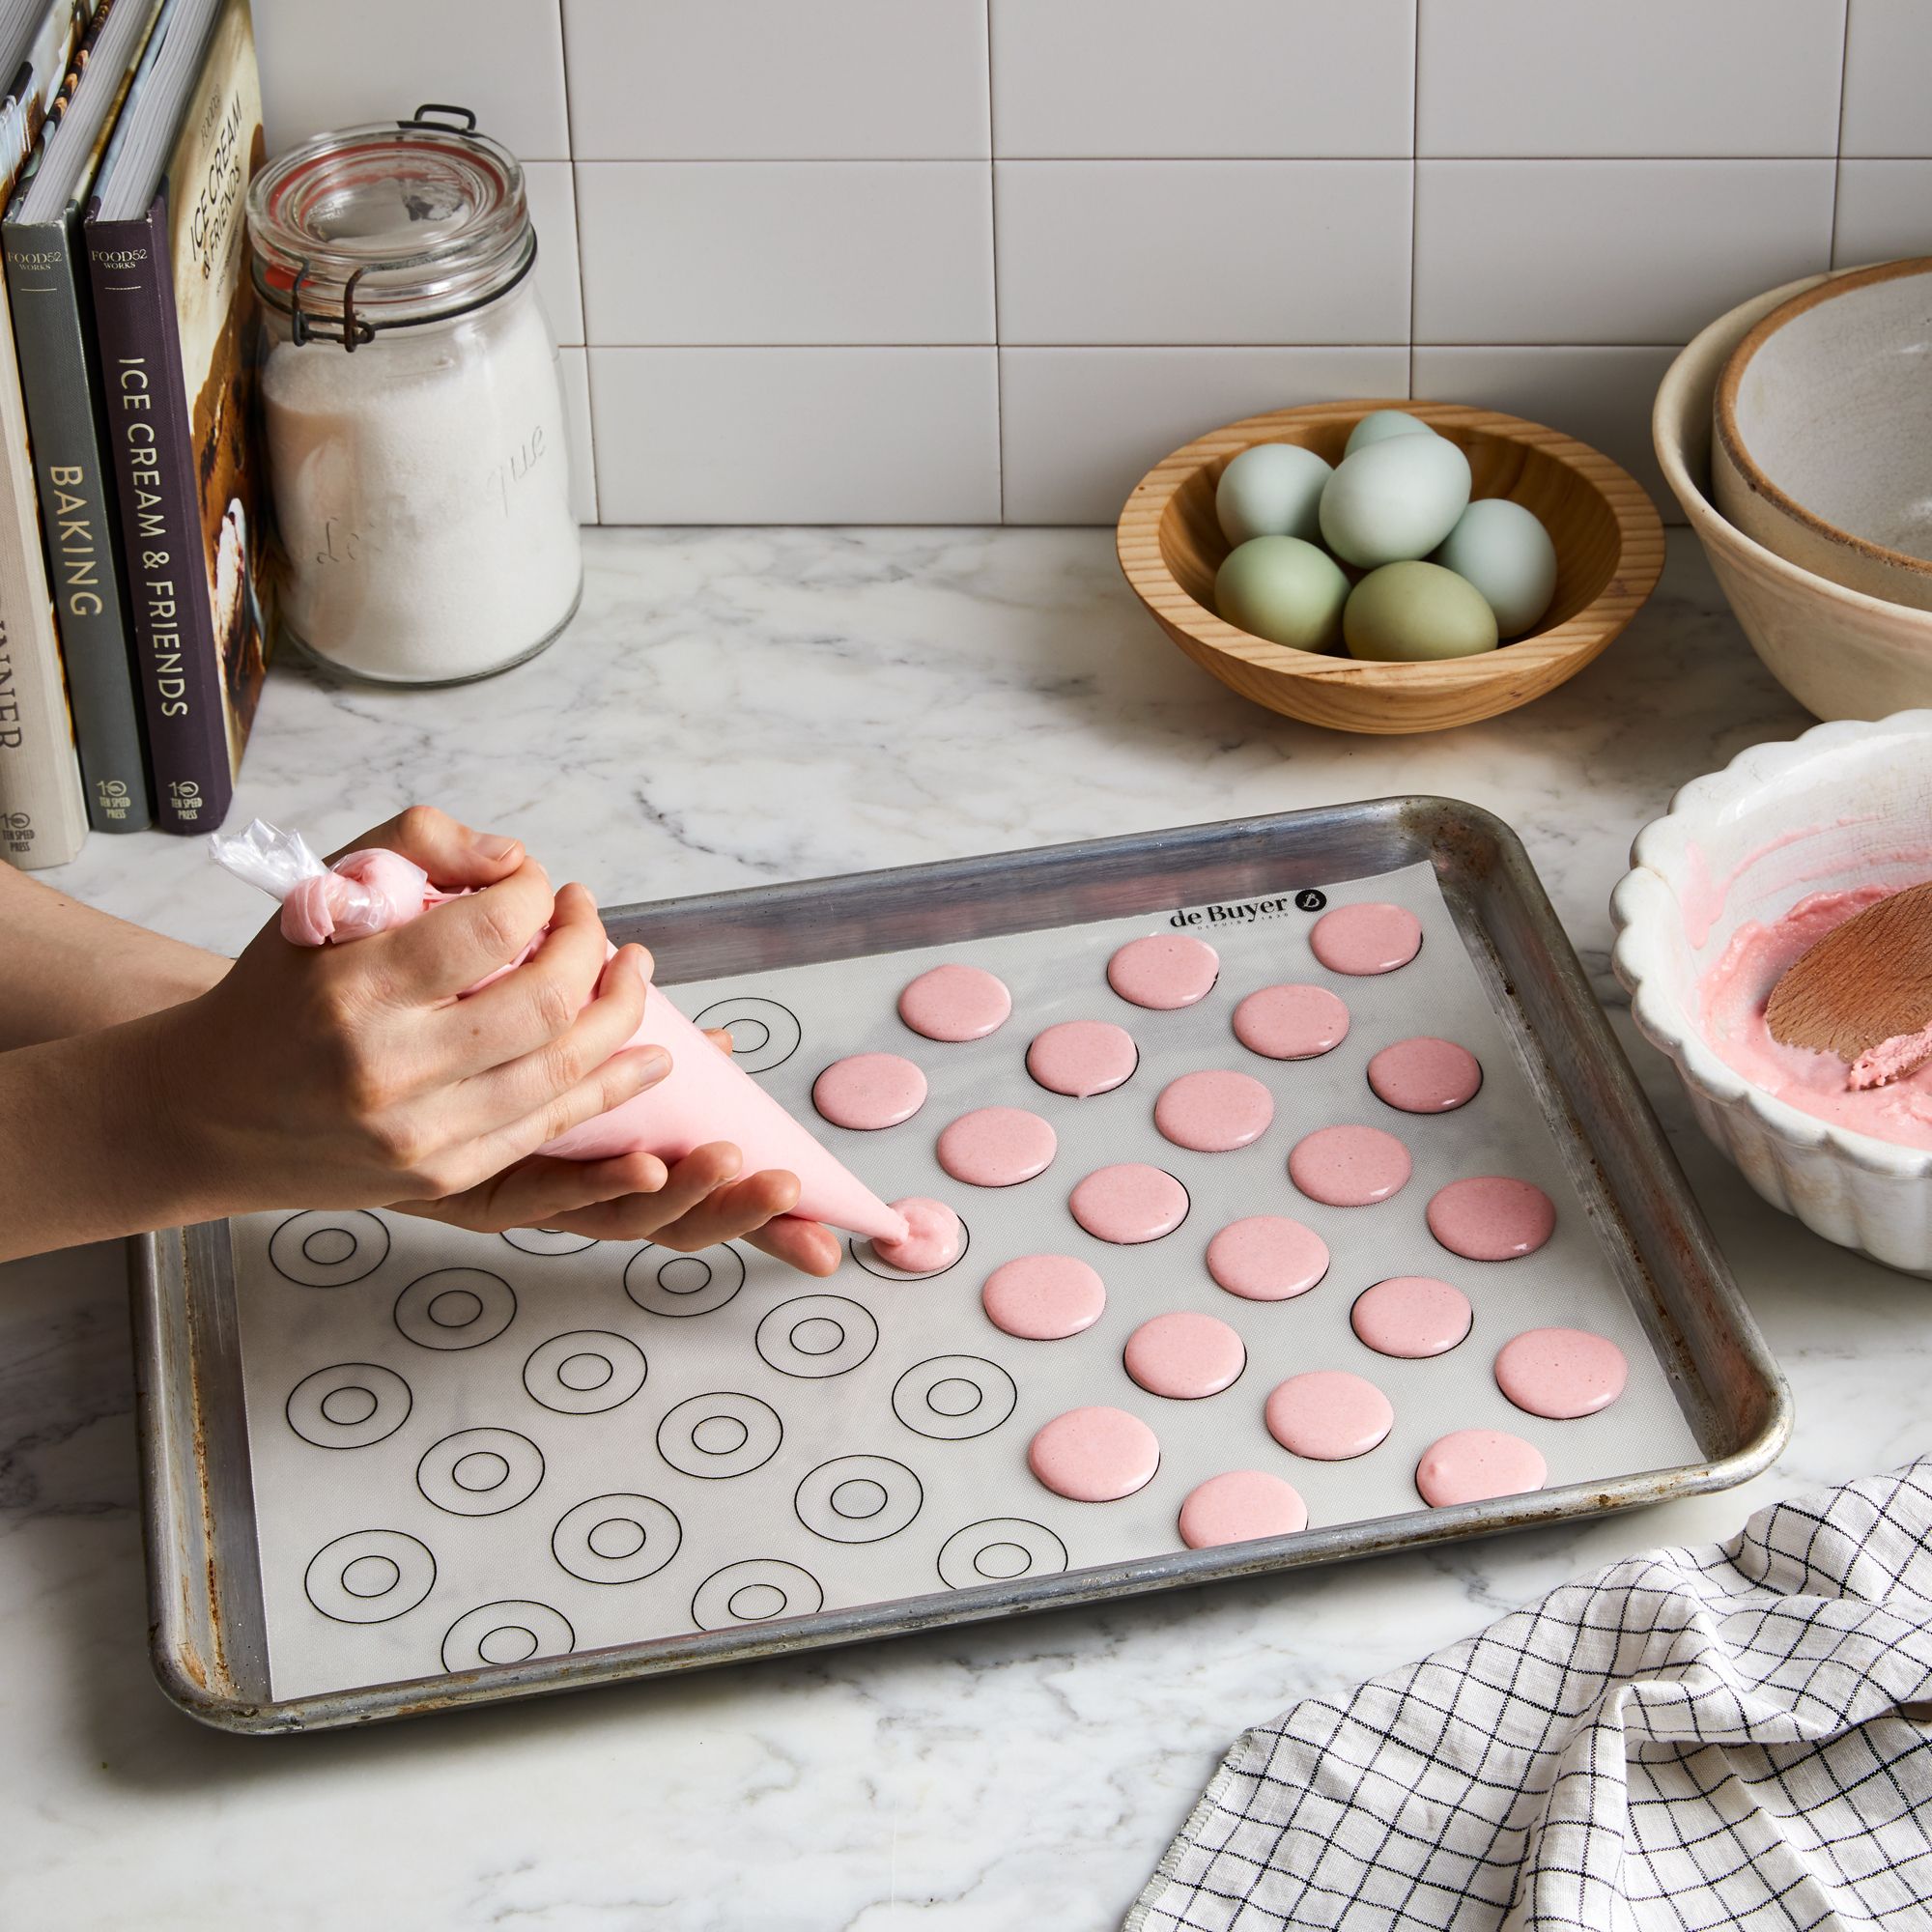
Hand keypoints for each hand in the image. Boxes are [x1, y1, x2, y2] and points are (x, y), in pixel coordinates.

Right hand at [149, 807, 662, 1216]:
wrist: (208, 1112)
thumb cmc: (278, 992)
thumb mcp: (322, 894)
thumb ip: (417, 845)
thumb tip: (513, 858)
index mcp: (353, 989)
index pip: (492, 930)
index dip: (535, 895)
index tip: (537, 883)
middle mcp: (387, 1069)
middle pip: (544, 1004)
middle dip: (591, 948)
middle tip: (589, 917)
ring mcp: (421, 1135)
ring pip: (563, 1069)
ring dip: (623, 1013)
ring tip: (634, 969)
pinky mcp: (444, 1176)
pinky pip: (551, 1129)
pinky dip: (612, 1087)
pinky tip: (648, 1054)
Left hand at [394, 1027, 843, 1275]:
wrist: (268, 1096)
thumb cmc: (412, 1062)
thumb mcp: (533, 1056)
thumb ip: (623, 1052)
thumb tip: (720, 1044)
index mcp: (577, 1176)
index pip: (686, 1213)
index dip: (759, 1232)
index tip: (829, 1245)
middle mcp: (551, 1200)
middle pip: (666, 1228)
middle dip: (737, 1215)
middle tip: (793, 1190)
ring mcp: (512, 1201)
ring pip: (615, 1221)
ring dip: (685, 1194)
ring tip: (731, 1162)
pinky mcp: (461, 1188)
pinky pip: (543, 1195)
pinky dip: (602, 1182)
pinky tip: (647, 1161)